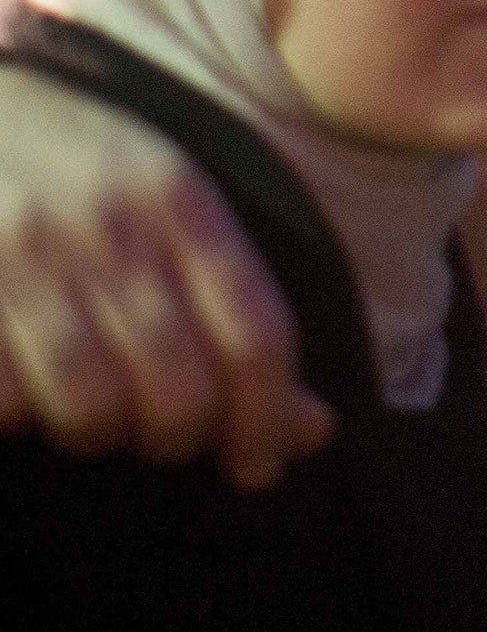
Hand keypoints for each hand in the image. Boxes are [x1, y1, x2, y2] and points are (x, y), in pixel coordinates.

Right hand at [0, 65, 334, 486]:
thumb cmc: (78, 167)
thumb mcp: (169, 205)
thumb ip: (238, 309)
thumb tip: (311, 431)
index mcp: (180, 199)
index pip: (256, 335)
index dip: (268, 420)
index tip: (260, 464)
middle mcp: (110, 225)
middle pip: (180, 390)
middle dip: (181, 437)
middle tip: (168, 434)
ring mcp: (23, 255)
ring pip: (91, 408)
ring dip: (99, 433)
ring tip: (93, 411)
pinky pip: (6, 404)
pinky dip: (17, 416)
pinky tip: (23, 386)